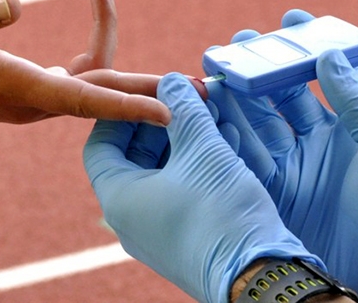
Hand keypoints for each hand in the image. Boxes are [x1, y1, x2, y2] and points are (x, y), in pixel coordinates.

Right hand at [0, 0, 171, 123]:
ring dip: (134, 70)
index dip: (125, 104)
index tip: (169, 111)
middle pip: (103, 93)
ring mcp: (36, 96)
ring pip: (94, 80)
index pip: (80, 98)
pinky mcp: (35, 87)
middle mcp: (32, 99)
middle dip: (153, 92)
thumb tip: (17, 2)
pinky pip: (79, 72)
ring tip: (164, 50)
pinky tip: (103, 6)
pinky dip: (97, 45)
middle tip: (204, 92)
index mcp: (13, 87)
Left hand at [83, 73, 319, 302]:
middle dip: (160, 121)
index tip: (150, 90)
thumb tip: (171, 82)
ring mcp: (157, 230)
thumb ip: (184, 110)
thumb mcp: (202, 150)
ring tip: (211, 115)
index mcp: (119, 198)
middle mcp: (131, 218)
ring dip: (182, 140)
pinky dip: (195, 163)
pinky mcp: (183, 237)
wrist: (257, 276)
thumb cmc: (221, 214)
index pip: (100, 144)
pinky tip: (224, 143)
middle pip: (132, 156)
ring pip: (160, 172)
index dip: (121, 111)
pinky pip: (179, 190)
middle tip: (187, 97)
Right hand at [207, 10, 357, 300]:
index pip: (313, 78)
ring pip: (251, 122)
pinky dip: (225, 135)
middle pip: (272, 97)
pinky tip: (211, 113)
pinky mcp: (266, 193)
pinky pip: (240, 158)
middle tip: (234, 44)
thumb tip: (331, 53)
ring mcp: (284, 167)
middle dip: (254, 68)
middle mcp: (306, 143)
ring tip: (215, 69)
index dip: (300, 48)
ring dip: (233, 96)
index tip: (289, 18)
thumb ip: (356, 102)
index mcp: (338, 128)